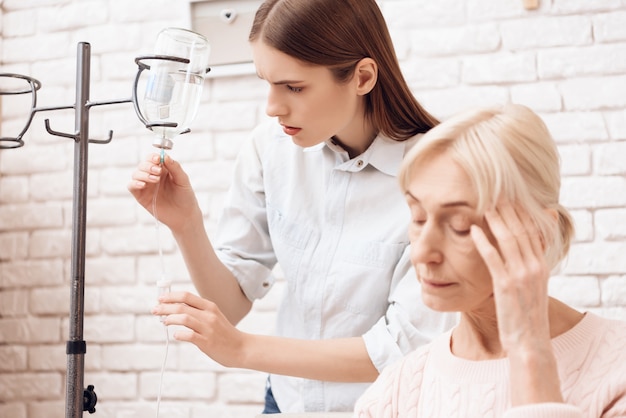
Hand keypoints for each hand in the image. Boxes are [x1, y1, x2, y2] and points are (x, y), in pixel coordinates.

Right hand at [127, 153, 200, 232]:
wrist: (184, 216)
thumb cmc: (185, 197)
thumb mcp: (183, 180)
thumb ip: (175, 167)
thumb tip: (165, 156)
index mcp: (163, 170)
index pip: (153, 158)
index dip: (153, 157)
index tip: (158, 159)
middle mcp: (153, 176)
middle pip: (143, 165)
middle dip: (148, 166)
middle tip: (158, 171)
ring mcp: (146, 186)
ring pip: (136, 174)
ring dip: (143, 174)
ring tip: (155, 180)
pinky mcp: (141, 196)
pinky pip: (131, 186)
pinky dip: (134, 183)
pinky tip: (143, 185)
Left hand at [152, 291, 246, 367]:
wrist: (242, 348)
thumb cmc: (225, 334)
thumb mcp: (214, 317)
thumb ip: (198, 312)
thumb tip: (176, 309)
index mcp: (210, 307)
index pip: (186, 296)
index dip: (171, 296)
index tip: (160, 299)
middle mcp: (209, 315)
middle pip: (181, 306)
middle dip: (164, 307)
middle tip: (155, 310)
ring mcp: (208, 328)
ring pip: (183, 318)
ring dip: (169, 319)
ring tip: (163, 322)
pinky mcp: (207, 342)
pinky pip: (189, 335)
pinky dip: (179, 334)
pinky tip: (175, 335)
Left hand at [470, 200, 550, 352]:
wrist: (529, 342)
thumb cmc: (525, 316)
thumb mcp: (531, 288)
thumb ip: (527, 268)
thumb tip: (519, 253)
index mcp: (542, 266)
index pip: (532, 232)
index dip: (520, 213)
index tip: (509, 199)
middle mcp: (534, 267)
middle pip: (520, 230)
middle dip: (508, 210)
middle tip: (494, 194)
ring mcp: (521, 275)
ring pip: (508, 239)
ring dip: (495, 220)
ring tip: (484, 206)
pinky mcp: (505, 285)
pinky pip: (493, 258)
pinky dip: (483, 241)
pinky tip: (473, 230)